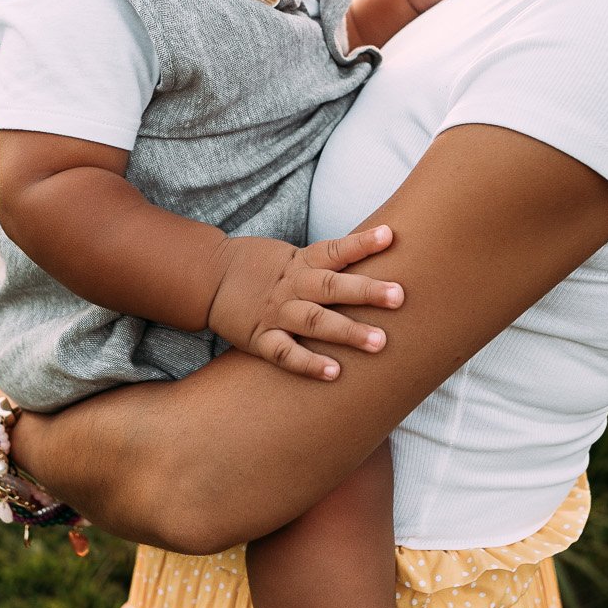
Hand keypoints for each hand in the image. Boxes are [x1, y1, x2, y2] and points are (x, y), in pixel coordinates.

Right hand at [207, 224, 402, 380]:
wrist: (208, 278)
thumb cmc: (259, 268)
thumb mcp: (291, 257)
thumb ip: (326, 264)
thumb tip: (375, 258)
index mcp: (300, 263)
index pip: (335, 250)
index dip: (362, 243)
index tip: (391, 235)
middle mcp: (291, 287)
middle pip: (332, 287)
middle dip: (366, 292)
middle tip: (399, 296)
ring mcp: (276, 314)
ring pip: (314, 322)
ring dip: (347, 332)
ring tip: (379, 342)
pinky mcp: (260, 339)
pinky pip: (286, 354)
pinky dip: (309, 364)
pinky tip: (334, 372)